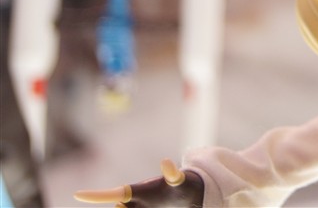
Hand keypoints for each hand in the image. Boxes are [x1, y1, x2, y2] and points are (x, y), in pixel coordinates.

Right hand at [74, 159, 203, 207]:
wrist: (192, 196)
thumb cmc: (182, 186)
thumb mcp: (179, 181)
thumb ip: (173, 174)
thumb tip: (166, 162)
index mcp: (137, 192)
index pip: (112, 194)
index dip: (95, 195)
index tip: (78, 194)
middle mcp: (133, 202)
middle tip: (124, 205)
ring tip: (139, 207)